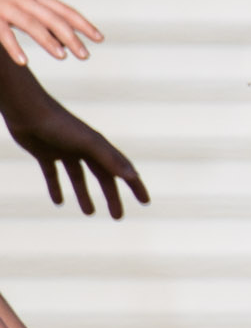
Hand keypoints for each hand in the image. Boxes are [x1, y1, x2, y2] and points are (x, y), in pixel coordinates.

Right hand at [0, 0, 104, 67]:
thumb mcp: (20, 5)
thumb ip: (40, 19)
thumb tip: (63, 41)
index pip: (64, 10)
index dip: (83, 24)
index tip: (100, 39)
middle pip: (54, 19)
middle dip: (72, 37)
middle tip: (85, 55)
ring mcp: (6, 5)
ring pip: (32, 24)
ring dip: (49, 41)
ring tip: (63, 57)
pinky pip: (3, 33)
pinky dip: (14, 47)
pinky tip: (24, 62)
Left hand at [0, 73, 147, 218]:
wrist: (27, 110)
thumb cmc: (59, 125)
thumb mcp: (88, 144)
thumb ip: (110, 159)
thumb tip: (133, 176)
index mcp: (99, 147)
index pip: (123, 169)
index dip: (135, 185)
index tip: (145, 202)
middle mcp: (85, 150)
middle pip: (103, 177)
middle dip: (112, 197)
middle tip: (118, 217)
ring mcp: (65, 152)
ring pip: (79, 178)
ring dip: (84, 195)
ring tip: (89, 213)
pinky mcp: (46, 154)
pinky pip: (53, 175)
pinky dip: (56, 188)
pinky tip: (58, 202)